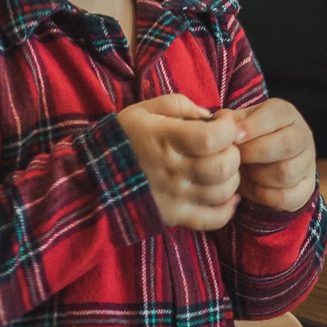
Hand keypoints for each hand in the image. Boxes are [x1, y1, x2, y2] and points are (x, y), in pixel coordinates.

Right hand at [119, 94, 239, 231]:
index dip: (228, 128)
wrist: (93, 177)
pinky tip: (226, 196)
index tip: (223, 122)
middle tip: (224, 147)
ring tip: (221, 168)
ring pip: (223, 192)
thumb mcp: (144, 111)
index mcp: (167, 141)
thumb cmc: (124, 139)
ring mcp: (176, 198)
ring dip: (232, 178)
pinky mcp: (175, 217)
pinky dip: (227, 210)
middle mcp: (174, 171)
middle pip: (223, 166)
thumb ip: (179, 106)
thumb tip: (209, 117)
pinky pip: (213, 220)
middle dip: (233, 152)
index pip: (212, 138)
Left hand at [231, 97, 318, 213]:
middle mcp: (302, 135)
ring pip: (287, 173)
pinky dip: (265, 196)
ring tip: (246, 172)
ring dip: (259, 176)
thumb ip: (227, 122)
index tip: (234, 137)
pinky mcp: (306, 188)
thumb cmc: (247, 140)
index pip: (277, 115)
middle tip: (237, 158)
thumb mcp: (237, 125)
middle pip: (287, 144)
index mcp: (286, 114)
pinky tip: (255, 188)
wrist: (261, 165)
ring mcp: (307, 163)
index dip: (254, 127)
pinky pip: (287, 196)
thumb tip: (220, 123)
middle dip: (256, 152)